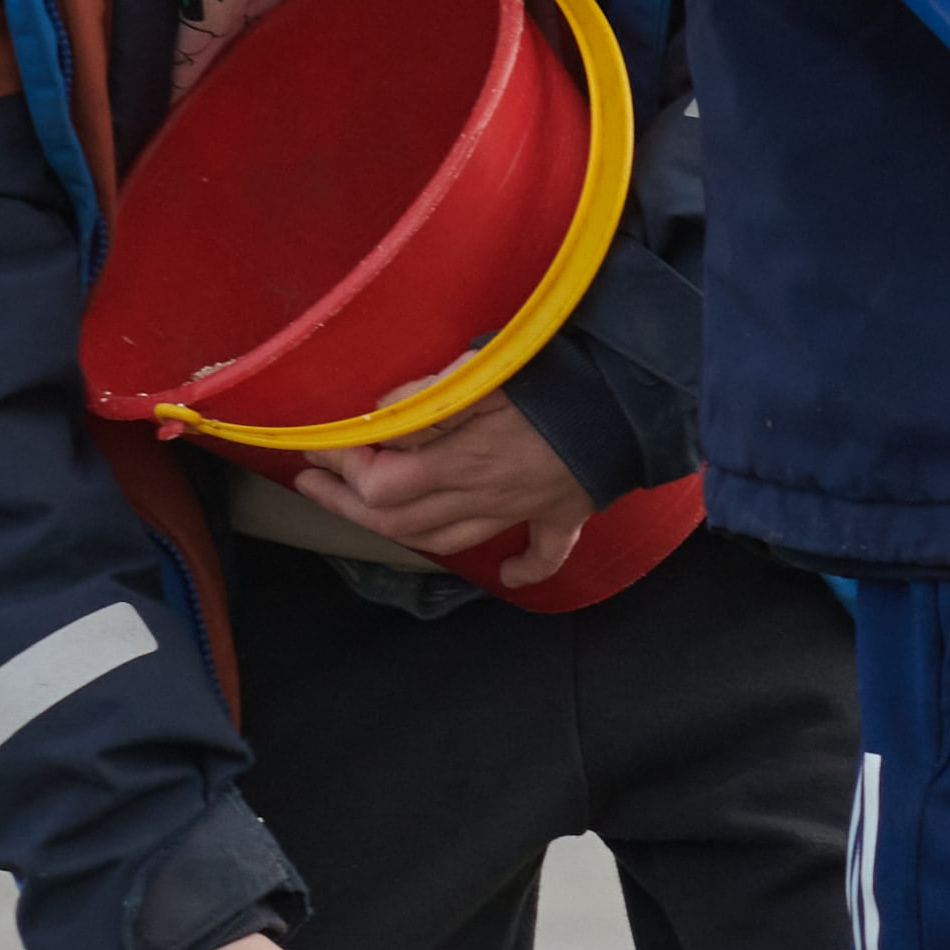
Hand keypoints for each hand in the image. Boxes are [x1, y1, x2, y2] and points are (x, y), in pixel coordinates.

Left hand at [302, 398, 595, 588]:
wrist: (636, 401)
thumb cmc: (559, 380)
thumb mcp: (487, 374)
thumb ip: (427, 397)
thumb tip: (380, 412)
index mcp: (462, 464)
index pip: (382, 484)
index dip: (343, 467)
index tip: (320, 443)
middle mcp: (483, 497)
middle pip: (399, 522)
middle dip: (346, 506)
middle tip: (312, 483)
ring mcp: (523, 511)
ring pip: (451, 540)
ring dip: (404, 532)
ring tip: (370, 512)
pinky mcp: (563, 512)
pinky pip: (544, 553)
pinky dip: (524, 569)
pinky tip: (512, 575)